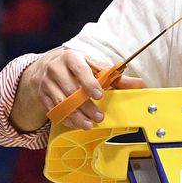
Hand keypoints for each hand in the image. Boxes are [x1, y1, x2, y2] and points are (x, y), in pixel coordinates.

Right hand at [19, 47, 144, 131]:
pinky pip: (54, 110)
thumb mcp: (94, 66)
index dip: (90, 83)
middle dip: (86, 106)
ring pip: (61, 103)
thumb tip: (139, 84)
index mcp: (72, 58)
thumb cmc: (77, 66)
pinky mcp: (42, 95)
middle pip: (71, 90)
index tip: (99, 95)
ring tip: (89, 124)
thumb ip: (116, 77)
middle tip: (99, 117)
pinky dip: (66, 119)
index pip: (81, 70)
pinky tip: (76, 123)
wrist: (47, 66)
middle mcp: (56, 69)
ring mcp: (47, 83)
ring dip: (76, 116)